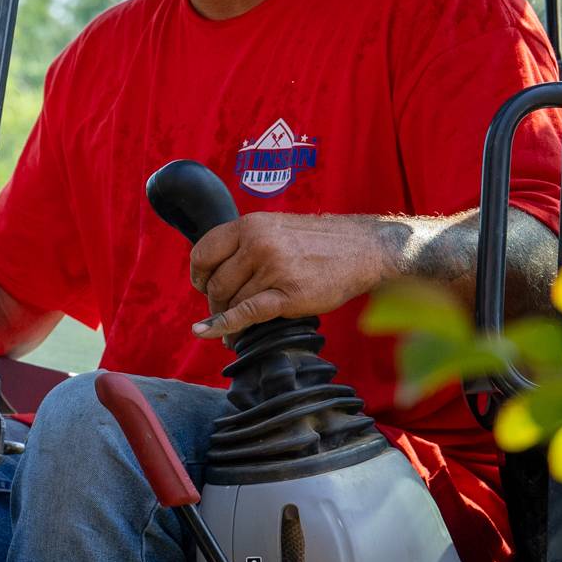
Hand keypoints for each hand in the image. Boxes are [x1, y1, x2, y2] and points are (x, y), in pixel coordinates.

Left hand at [187, 213, 389, 339]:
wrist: (363, 249)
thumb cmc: (319, 242)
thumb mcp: (275, 228)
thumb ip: (246, 243)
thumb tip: (214, 272)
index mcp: (250, 225)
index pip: (203, 253)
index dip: (198, 275)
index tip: (202, 286)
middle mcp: (258, 244)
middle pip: (216, 283)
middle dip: (216, 303)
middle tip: (224, 312)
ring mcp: (273, 269)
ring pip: (233, 301)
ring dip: (228, 320)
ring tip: (233, 331)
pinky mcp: (289, 295)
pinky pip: (247, 314)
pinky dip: (225, 327)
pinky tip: (215, 335)